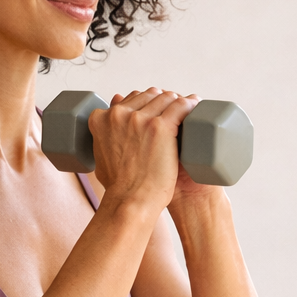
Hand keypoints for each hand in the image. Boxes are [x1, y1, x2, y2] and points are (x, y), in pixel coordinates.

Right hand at [88, 88, 199, 212]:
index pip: (130, 99)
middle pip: (149, 95)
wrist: (130, 202)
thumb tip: (100, 122)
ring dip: (178, 102)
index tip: (155, 114)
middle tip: (174, 114)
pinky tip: (196, 106)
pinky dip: (191, 104)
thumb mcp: (100, 155)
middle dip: (162, 101)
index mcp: (102, 118)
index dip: (145, 105)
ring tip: (188, 111)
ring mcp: (139, 119)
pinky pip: (181, 105)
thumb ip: (100, 135)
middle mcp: (119, 114)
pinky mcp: (160, 127)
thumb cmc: (117, 186)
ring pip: (166, 97)